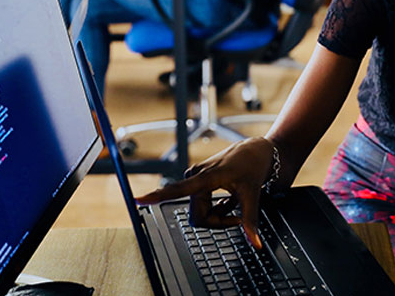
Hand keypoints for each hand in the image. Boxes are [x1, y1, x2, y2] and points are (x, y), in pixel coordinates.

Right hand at [135, 137, 276, 248]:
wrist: (255, 151)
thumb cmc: (252, 166)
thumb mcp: (253, 194)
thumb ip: (250, 220)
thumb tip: (255, 243)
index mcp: (206, 177)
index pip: (179, 189)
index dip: (157, 196)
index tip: (138, 199)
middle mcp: (196, 176)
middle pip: (198, 216)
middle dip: (218, 221)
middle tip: (237, 216)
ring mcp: (195, 179)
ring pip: (200, 213)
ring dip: (219, 214)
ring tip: (234, 200)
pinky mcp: (197, 181)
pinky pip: (202, 206)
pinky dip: (218, 208)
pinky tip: (229, 198)